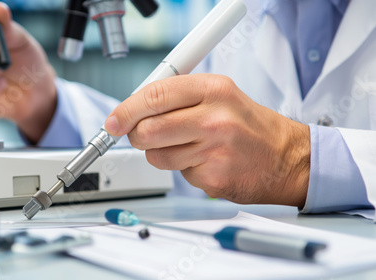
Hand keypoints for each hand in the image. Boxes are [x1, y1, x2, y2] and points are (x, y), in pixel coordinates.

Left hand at [104, 74, 309, 206]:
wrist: (288, 158)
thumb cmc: (249, 125)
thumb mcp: (219, 95)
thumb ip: (177, 97)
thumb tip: (132, 108)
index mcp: (214, 89)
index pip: (154, 95)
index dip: (126, 110)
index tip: (113, 120)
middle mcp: (214, 118)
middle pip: (148, 129)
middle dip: (136, 135)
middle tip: (144, 135)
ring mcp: (215, 150)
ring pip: (156, 156)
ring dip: (161, 154)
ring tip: (187, 146)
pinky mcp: (214, 177)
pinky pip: (178, 174)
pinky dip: (184, 169)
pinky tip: (205, 161)